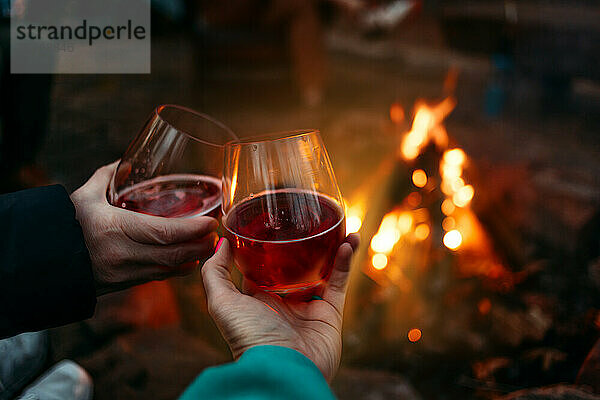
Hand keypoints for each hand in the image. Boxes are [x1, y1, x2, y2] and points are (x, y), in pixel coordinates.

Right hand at [71, 161, 218, 295]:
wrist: (42, 262)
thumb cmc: (62, 225)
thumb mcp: (83, 196)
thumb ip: (107, 177)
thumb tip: (124, 162)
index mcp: (116, 229)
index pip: (165, 233)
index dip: (193, 230)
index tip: (211, 222)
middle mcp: (123, 255)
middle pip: (173, 255)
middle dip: (200, 246)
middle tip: (216, 235)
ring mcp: (124, 273)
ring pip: (168, 269)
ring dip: (192, 259)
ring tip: (209, 247)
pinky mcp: (123, 284)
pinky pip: (156, 278)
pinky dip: (176, 270)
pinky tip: (189, 262)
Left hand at [202, 234, 359, 380]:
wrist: (284, 369)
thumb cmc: (249, 339)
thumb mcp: (221, 303)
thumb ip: (215, 274)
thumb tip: (221, 243)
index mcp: (257, 298)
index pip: (263, 266)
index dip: (267, 245)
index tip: (273, 222)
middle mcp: (283, 302)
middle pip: (295, 265)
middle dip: (302, 244)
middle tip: (306, 219)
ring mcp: (308, 306)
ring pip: (321, 269)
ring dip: (330, 247)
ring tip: (336, 223)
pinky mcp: (330, 312)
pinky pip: (339, 281)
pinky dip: (345, 261)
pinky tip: (350, 240)